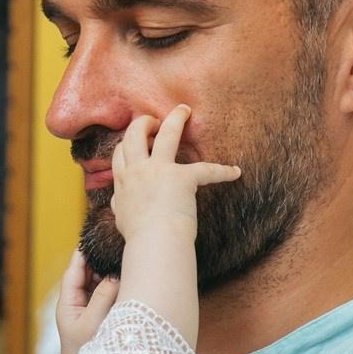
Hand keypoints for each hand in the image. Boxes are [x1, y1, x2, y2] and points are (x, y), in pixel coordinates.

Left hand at [55, 248, 117, 353]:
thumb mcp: (92, 325)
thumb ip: (103, 298)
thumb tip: (114, 274)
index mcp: (68, 305)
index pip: (73, 272)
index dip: (82, 254)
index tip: (93, 238)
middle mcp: (78, 306)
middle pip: (88, 275)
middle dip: (100, 260)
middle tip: (114, 244)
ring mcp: (92, 312)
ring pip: (100, 284)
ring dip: (111, 273)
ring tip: (124, 256)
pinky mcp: (104, 318)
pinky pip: (111, 296)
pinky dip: (118, 286)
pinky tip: (130, 277)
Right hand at [111, 105, 239, 241]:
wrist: (153, 243)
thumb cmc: (139, 235)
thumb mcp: (121, 217)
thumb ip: (120, 203)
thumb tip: (116, 201)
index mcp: (123, 181)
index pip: (120, 153)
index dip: (128, 143)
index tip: (136, 141)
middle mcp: (138, 171)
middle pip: (135, 135)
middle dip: (144, 123)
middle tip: (153, 120)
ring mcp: (159, 171)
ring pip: (167, 134)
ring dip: (176, 119)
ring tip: (184, 110)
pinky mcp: (183, 178)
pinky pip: (208, 171)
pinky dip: (223, 172)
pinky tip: (235, 172)